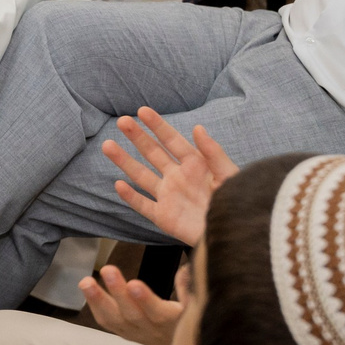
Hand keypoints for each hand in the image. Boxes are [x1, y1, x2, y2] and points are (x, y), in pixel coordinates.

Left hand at [82, 263, 184, 344]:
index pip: (158, 313)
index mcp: (173, 323)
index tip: (134, 283)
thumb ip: (190, 288)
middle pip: (132, 314)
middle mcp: (152, 330)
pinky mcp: (125, 332)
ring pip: (114, 320)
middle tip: (107, 269)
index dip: (145, 300)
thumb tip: (187, 269)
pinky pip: (107, 322)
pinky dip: (95, 305)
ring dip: (98, 300)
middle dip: (118, 292)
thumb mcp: (197, 306)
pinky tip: (86, 288)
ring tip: (85, 281)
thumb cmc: (190, 321)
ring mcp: (136, 333)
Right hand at [100, 109, 239, 246]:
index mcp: (194, 165)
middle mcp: (177, 177)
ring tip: (108, 145)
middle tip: (122, 121)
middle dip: (137, 137)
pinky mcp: (164, 217)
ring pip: (141, 176)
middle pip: (153, 153)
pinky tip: (118, 184)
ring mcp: (169, 197)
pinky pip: (143, 205)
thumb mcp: (229, 174)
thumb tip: (198, 128)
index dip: (158, 126)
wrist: (235, 233)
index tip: (142, 111)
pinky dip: (131, 196)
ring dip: (125, 161)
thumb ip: (213, 153)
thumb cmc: (236, 203)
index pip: (172, 141)